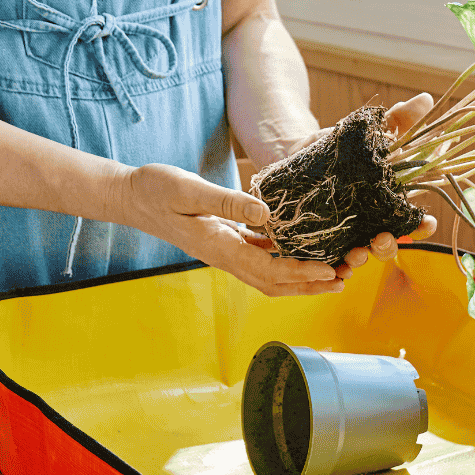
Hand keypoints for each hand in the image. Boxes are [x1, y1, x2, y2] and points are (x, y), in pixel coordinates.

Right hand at [119, 163, 344, 295]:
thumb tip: (266, 213)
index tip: (329, 271)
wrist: (132, 196)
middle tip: (343, 280)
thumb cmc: (156, 189)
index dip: (300, 273)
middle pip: (274, 283)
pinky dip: (286, 260)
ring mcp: (226, 252)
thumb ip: (227, 202)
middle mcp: (225, 257)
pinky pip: (261, 258)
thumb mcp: (189, 189)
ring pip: (269, 274)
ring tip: (333, 272)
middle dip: (309, 285)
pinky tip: (304, 251)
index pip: (267, 270)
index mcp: (218, 247)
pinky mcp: (227, 242)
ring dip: (301, 276)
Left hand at [340, 92, 438, 270]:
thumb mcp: (366, 133)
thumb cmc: (339, 146)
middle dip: (390, 245)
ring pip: (363, 255)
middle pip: (391, 243)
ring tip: (355, 252)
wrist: (296, 154)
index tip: (428, 223)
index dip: (424, 226)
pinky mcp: (325, 240)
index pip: (415, 220)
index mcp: (390, 203)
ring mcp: (350, 234)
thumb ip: (397, 121)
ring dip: (363, 258)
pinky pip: (333, 260)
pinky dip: (336, 268)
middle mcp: (374, 223)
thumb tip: (424, 98)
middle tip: (382, 238)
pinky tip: (336, 269)